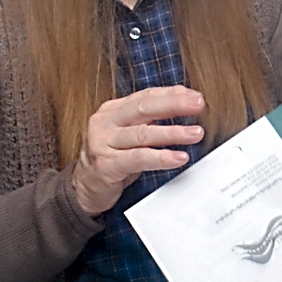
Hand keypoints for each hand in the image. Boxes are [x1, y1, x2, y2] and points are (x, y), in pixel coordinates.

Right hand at [70, 86, 205, 216]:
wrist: (84, 187)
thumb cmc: (112, 158)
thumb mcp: (129, 134)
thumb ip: (149, 120)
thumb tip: (182, 101)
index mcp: (113, 110)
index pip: (146, 96)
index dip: (171, 94)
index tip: (194, 96)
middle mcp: (106, 122)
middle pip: (144, 108)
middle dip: (174, 104)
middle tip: (198, 104)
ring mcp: (104, 142)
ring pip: (143, 134)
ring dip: (172, 132)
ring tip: (195, 133)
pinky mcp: (107, 164)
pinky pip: (138, 158)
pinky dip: (161, 157)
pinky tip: (178, 158)